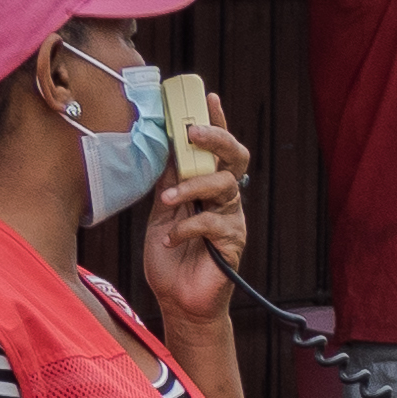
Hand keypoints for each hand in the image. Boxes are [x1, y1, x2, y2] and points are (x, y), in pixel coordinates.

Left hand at [137, 95, 249, 324]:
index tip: (207, 97)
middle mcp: (224, 200)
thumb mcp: (161, 211)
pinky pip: (213, 224)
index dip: (216, 122)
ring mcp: (231, 220)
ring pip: (224, 186)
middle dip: (216, 139)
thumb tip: (161, 147)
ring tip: (168, 200)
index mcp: (208, 187)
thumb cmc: (170, 257)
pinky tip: (170, 239)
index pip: (217, 149)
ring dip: (192, 187)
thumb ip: (166, 182)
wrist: (177, 300)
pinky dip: (187, 228)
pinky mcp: (232, 244)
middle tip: (192, 133)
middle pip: (235, 158)